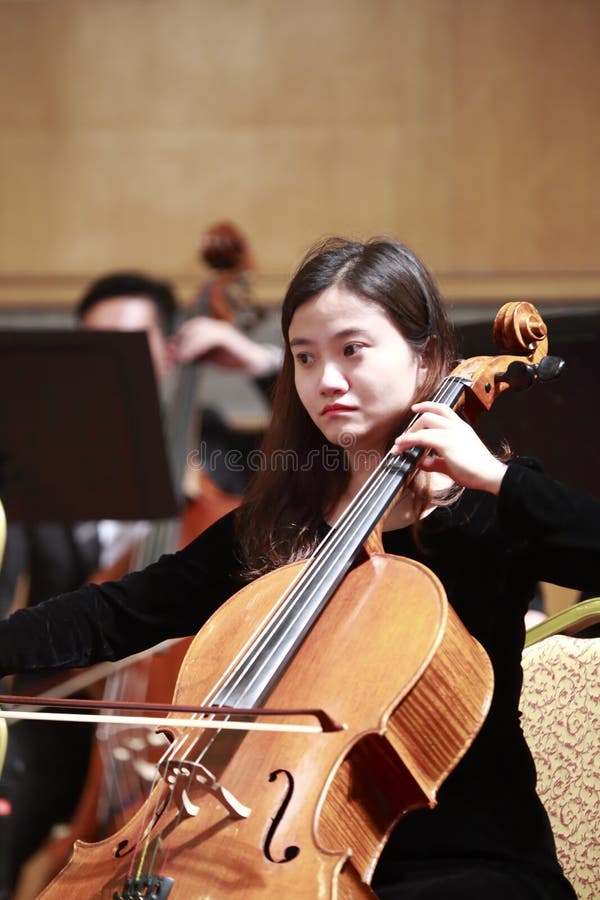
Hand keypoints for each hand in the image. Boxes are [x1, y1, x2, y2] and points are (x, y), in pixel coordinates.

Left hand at [171, 316, 280, 375]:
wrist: (251, 362)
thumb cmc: (230, 358)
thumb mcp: (207, 356)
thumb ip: (194, 353)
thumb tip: (174, 357)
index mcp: (208, 328)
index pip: (187, 330)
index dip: (176, 341)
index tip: (168, 355)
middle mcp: (213, 325)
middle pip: (190, 328)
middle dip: (179, 342)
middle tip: (171, 357)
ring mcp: (221, 328)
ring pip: (198, 331)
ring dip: (185, 345)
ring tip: (179, 358)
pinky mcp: (227, 335)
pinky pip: (208, 337)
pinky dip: (196, 346)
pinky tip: (189, 356)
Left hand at [391, 401, 506, 494]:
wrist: (490, 475)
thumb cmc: (476, 471)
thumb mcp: (451, 464)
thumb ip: (435, 462)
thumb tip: (421, 462)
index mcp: (461, 428)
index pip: (443, 409)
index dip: (427, 406)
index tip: (415, 409)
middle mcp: (457, 427)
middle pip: (430, 414)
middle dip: (413, 425)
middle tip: (403, 438)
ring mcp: (453, 433)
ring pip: (425, 422)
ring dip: (409, 433)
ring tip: (399, 445)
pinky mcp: (447, 442)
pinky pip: (423, 437)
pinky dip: (410, 440)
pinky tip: (402, 447)